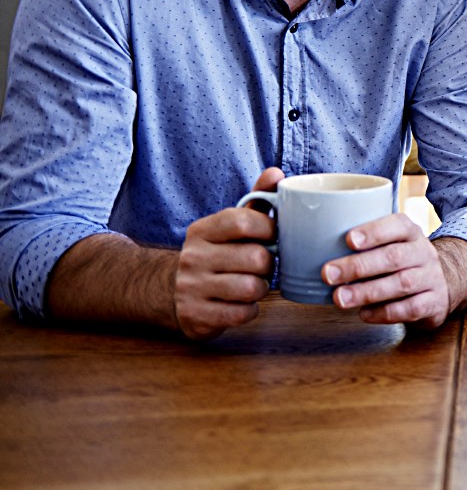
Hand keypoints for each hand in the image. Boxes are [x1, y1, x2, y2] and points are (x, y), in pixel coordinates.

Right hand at [172, 167, 282, 339]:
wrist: (167, 291)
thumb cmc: (213, 253)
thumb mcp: (228, 225)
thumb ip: (255, 199)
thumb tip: (277, 173)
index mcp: (203, 231)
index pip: (244, 221)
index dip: (268, 228)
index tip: (272, 235)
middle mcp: (193, 258)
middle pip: (256, 258)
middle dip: (268, 264)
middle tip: (263, 265)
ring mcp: (192, 289)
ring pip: (251, 288)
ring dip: (260, 288)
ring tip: (253, 284)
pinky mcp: (196, 316)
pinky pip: (241, 314)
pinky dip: (250, 310)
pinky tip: (241, 303)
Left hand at [321, 213, 454, 327]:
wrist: (441, 285)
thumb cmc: (402, 264)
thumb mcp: (391, 245)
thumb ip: (364, 245)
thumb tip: (314, 248)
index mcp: (411, 233)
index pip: (397, 225)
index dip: (374, 232)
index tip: (348, 239)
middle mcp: (423, 253)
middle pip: (394, 256)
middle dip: (359, 266)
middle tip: (328, 274)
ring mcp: (432, 278)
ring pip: (402, 283)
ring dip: (367, 292)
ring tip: (339, 298)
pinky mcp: (434, 303)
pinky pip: (410, 309)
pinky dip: (385, 313)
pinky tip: (364, 314)